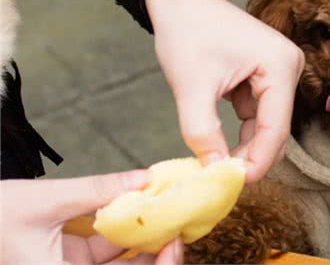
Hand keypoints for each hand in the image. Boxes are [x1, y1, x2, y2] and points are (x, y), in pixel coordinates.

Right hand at [0, 171, 182, 263]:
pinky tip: (143, 213)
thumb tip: (144, 177)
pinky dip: (125, 234)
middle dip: (156, 255)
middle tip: (178, 227)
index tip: (173, 243)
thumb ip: (97, 190)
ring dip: (143, 242)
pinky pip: (107, 253)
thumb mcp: (46, 201)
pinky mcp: (70, 261)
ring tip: (167, 215)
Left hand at [142, 0, 303, 182]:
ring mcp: (279, 73)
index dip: (256, 162)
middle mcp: (288, 68)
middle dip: (251, 157)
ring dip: (244, 147)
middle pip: (276, 130)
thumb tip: (214, 171)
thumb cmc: (186, 31)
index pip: (275, 128)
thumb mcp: (191, 86)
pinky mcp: (265, 77)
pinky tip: (220, 144)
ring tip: (216, 165)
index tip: (231, 186)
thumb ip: (202, 132)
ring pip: (266, 126)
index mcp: (280, 65)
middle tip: (222, 182)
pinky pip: (256, 115)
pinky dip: (239, 132)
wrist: (178, 0)